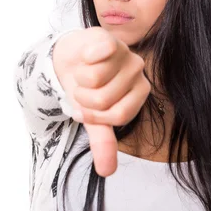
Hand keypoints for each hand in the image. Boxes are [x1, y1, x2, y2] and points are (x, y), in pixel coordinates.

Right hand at [53, 27, 150, 176]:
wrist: (70, 59)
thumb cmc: (87, 88)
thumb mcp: (94, 118)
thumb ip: (103, 142)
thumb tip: (107, 172)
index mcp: (140, 93)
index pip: (119, 115)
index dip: (94, 116)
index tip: (84, 110)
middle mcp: (138, 72)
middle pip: (103, 99)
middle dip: (83, 98)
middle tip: (83, 88)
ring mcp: (126, 53)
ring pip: (94, 79)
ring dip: (78, 79)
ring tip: (83, 73)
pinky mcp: (110, 38)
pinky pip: (97, 55)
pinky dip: (84, 59)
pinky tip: (86, 56)